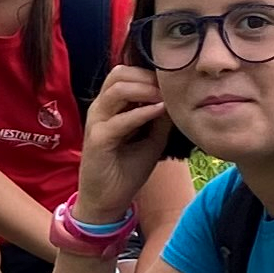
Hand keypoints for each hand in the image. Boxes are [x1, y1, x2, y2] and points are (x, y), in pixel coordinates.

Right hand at [71, 60, 173, 218]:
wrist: (107, 200)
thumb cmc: (127, 169)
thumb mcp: (152, 139)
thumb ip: (161, 119)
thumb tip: (177, 99)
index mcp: (111, 106)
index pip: (126, 73)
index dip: (150, 73)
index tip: (173, 81)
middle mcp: (101, 108)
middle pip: (120, 73)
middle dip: (148, 76)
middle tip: (171, 87)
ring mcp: (96, 121)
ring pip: (117, 89)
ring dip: (145, 89)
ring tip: (166, 97)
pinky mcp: (97, 139)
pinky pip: (120, 119)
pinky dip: (142, 113)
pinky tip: (160, 111)